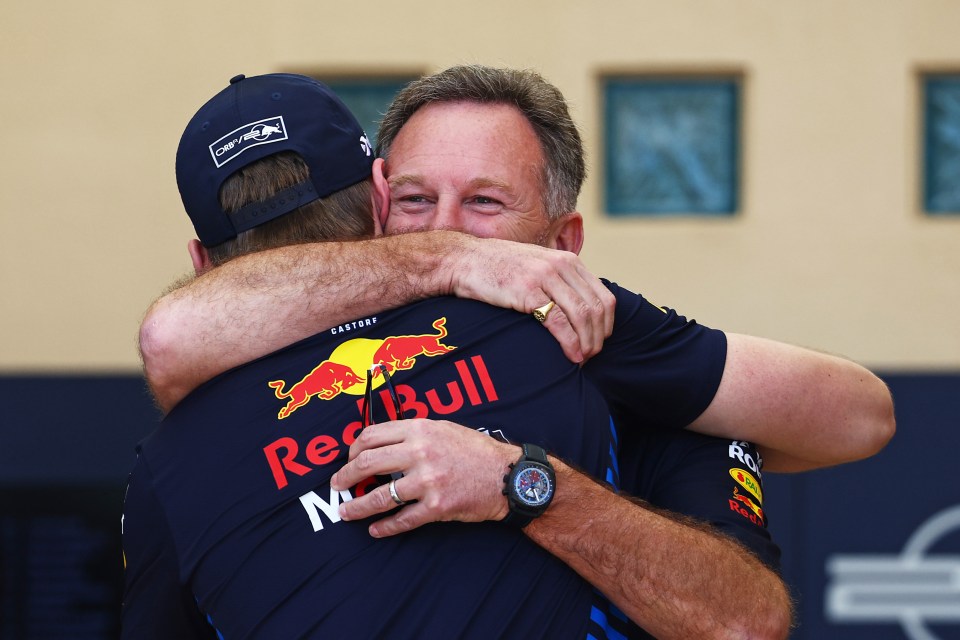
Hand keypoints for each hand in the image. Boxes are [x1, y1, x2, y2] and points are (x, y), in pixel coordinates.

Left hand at [330, 419, 516, 536]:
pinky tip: (375, 530)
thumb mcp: (444, 428)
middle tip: (338, 486)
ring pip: (380, 496)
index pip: (371, 436)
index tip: (349, 459)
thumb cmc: (477, 451)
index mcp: (420, 430)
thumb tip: (384, 442)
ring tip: (346, 512)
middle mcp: (420, 453)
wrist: (508, 476)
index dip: (353, 449)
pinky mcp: (437, 507)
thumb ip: (415, 432)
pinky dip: (385, 528)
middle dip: (346, 476)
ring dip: (358, 506)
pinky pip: (402, 520)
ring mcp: (428, 481)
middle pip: (367, 464)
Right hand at [451, 236, 614, 362]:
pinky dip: (570, 342)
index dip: (605, 326)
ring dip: (587, 344)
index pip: (604, 297)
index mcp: (568, 261)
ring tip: (581, 360)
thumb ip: (559, 281)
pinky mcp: (527, 290)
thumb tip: (578, 311)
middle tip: (590, 357)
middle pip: (596, 309)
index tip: (597, 343)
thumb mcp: (537, 265)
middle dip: (598, 339)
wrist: (465, 260)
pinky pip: (559, 321)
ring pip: (582, 315)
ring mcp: (544, 276)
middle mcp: (561, 266)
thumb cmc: (499, 268)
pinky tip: (571, 356)